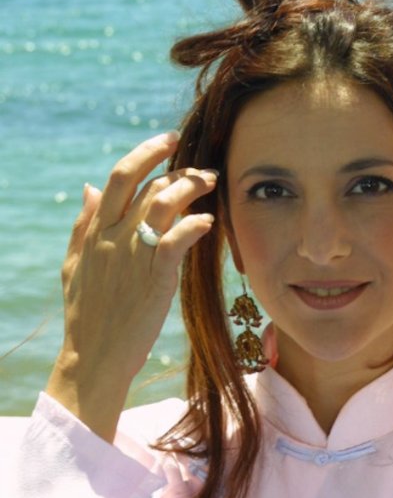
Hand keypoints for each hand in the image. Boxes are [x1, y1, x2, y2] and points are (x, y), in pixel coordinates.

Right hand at [47, 131, 216, 440]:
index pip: (120, 177)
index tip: (170, 141)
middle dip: (180, 169)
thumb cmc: (87, 313)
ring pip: (164, 206)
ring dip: (191, 189)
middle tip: (204, 171)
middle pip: (148, 186)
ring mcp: (135, 257)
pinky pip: (177, 242)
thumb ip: (83, 224)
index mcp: (96, 231)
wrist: (95, 356)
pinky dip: (194, 226)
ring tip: (211, 185)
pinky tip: (208, 221)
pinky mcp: (155, 280)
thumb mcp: (75, 264)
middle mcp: (114, 237)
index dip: (146, 153)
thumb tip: (89, 187)